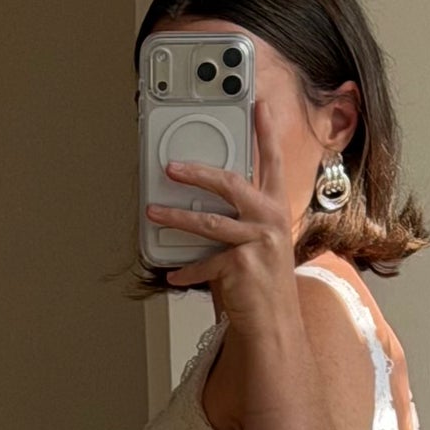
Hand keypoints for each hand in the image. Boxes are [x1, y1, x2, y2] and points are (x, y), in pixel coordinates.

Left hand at [145, 89, 300, 334]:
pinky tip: (173, 274)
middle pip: (230, 183)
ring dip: (176, 217)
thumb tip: (204, 200)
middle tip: (172, 166)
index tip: (258, 105)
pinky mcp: (240, 266)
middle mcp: (269, 220)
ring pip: (208, 222)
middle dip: (197, 172)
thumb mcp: (260, 242)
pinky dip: (186, 271)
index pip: (272, 162)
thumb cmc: (264, 282)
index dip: (266, 132)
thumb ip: (242, 217)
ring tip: (153, 211)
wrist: (275, 324)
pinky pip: (203, 263)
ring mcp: (257, 243)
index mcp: (275, 208)